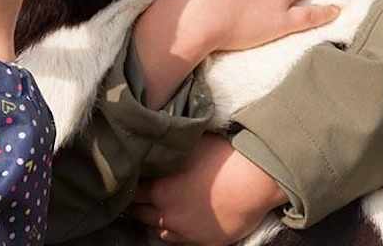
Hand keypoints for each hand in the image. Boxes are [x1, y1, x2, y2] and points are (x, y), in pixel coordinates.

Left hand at [129, 134, 286, 244]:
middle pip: (141, 214)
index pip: (132, 193)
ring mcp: (186, 233)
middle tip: (137, 196)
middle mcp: (168, 215)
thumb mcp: (188, 147)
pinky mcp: (205, 243)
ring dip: (155, 221)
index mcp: (159, 191)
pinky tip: (176, 225)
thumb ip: (168, 153)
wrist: (253, 182)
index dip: (129, 185)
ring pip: (159, 232)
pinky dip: (175, 233)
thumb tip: (158, 146)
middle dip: (138, 205)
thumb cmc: (222, 158)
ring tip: (154, 212)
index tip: (128, 179)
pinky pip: (181, 242)